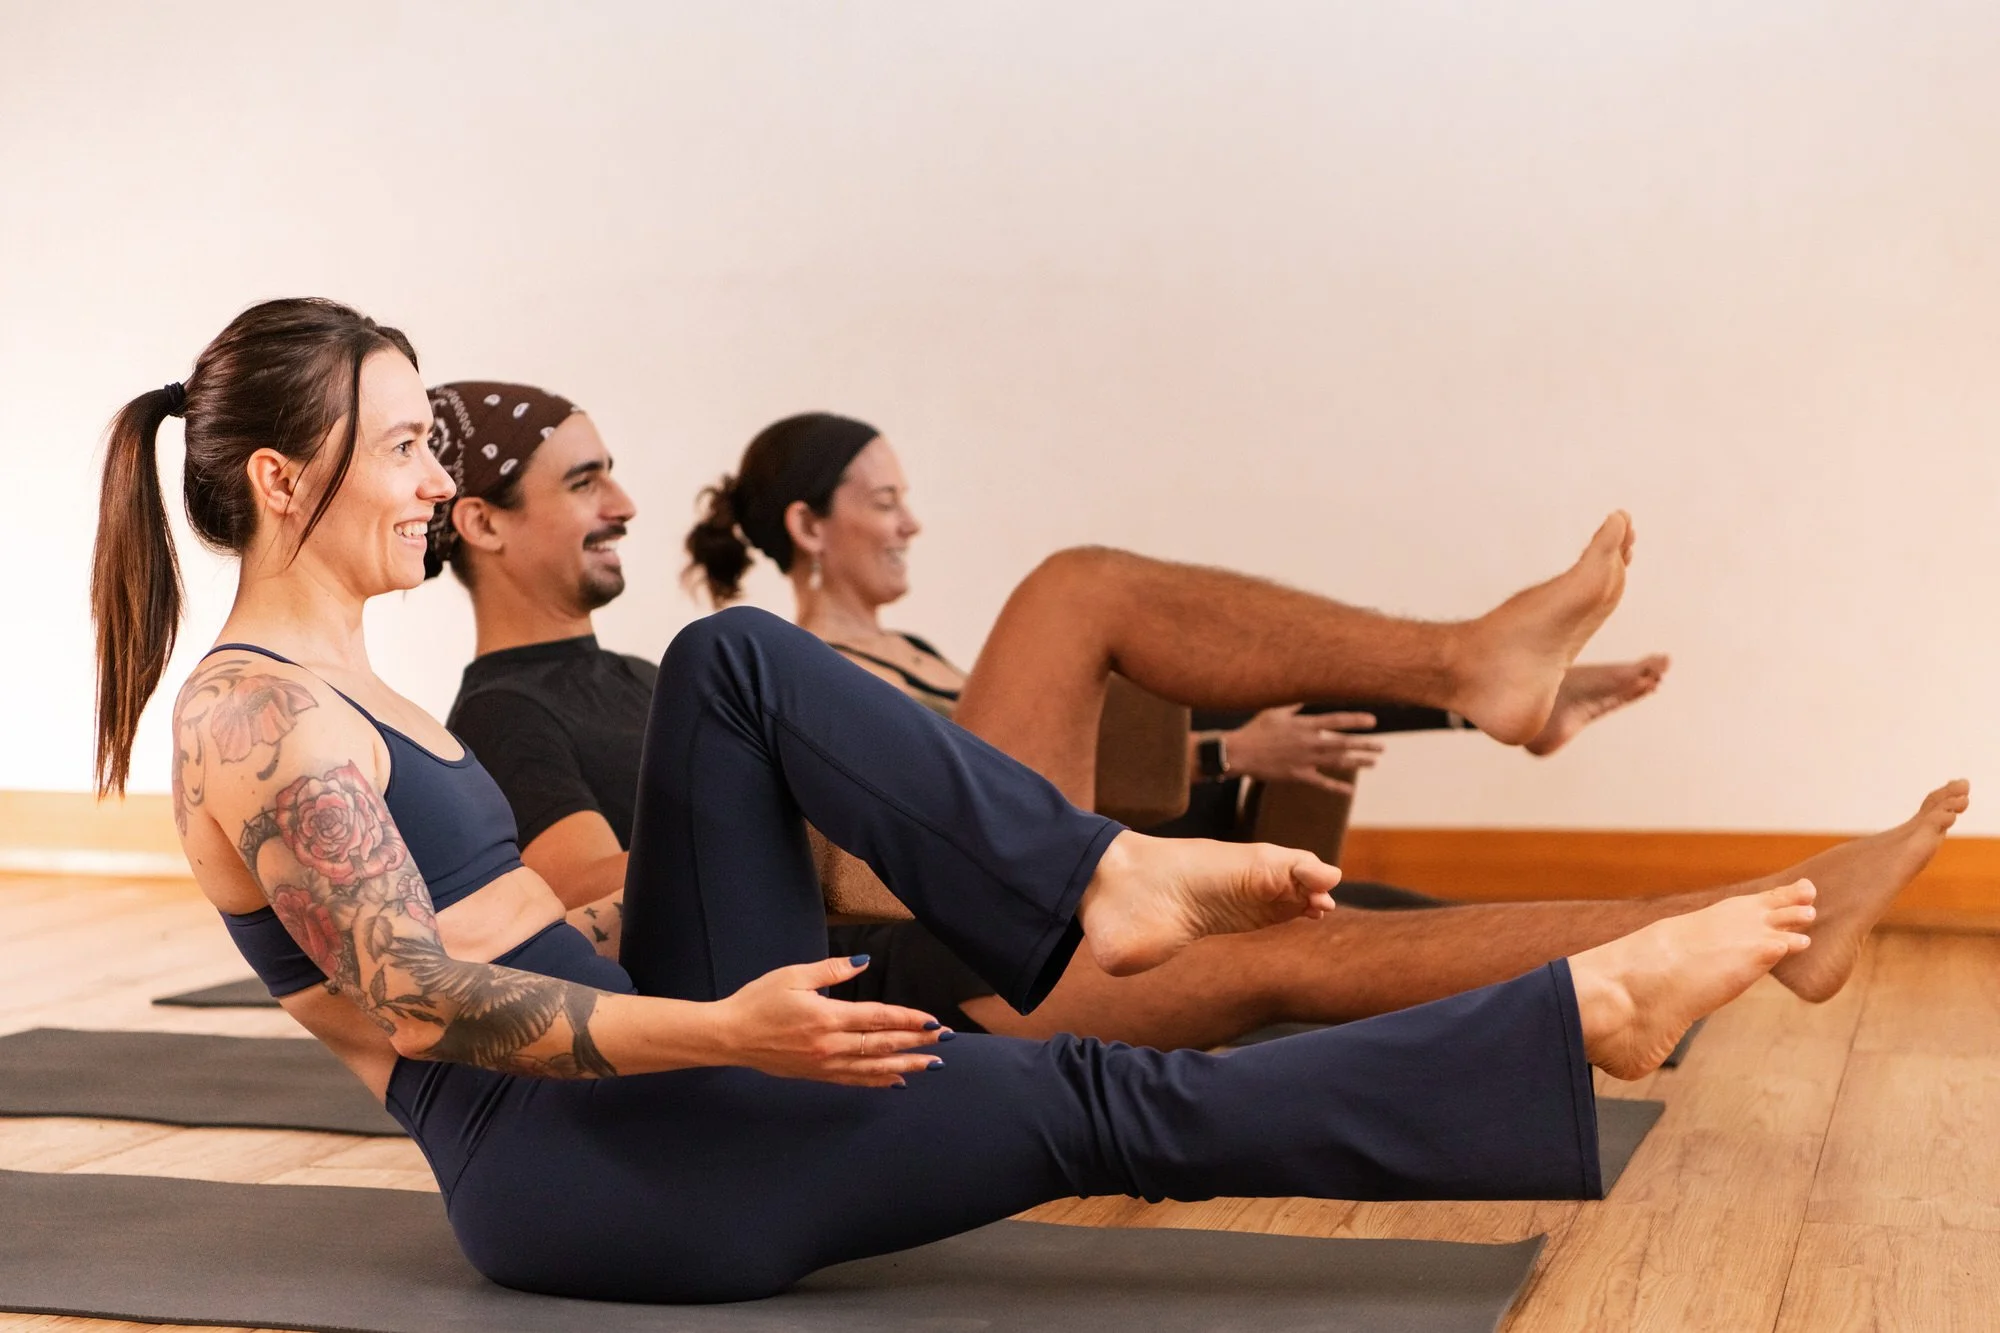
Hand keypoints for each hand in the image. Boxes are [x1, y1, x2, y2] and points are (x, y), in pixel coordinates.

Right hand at [710, 955, 947, 1087]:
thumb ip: (831, 970)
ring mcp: (824, 1064)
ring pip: (873, 1067)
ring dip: (906, 1066)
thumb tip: (864, 962)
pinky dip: (878, 1081)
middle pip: (882, 1045)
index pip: (878, 1018)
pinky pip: (854, 1080)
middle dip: (917, 1042)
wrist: (729, 1036)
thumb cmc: (758, 1000)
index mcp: (827, 1017)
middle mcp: (830, 1045)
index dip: (909, 1020)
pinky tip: (896, 1081)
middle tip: (945, 1042)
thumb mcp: (793, 975)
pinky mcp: (816, 1075)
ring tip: (932, 1065)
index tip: (933, 1021)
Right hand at [1223, 707, 1383, 791]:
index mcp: (1305, 725)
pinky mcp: (1299, 776)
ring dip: (1358, 762)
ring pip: (1338, 763)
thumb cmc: (1256, 729)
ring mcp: (1306, 761)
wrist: (1241, 753)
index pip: (1337, 721)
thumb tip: (1309, 694)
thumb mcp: (1275, 711)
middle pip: (1344, 744)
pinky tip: (1350, 791)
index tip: (1373, 721)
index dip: (1356, 721)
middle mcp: (1310, 743)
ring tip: (1373, 762)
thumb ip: (1295, 705)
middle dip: (1365, 745)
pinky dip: (1337, 788)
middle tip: (1382, 747)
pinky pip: (1322, 783)